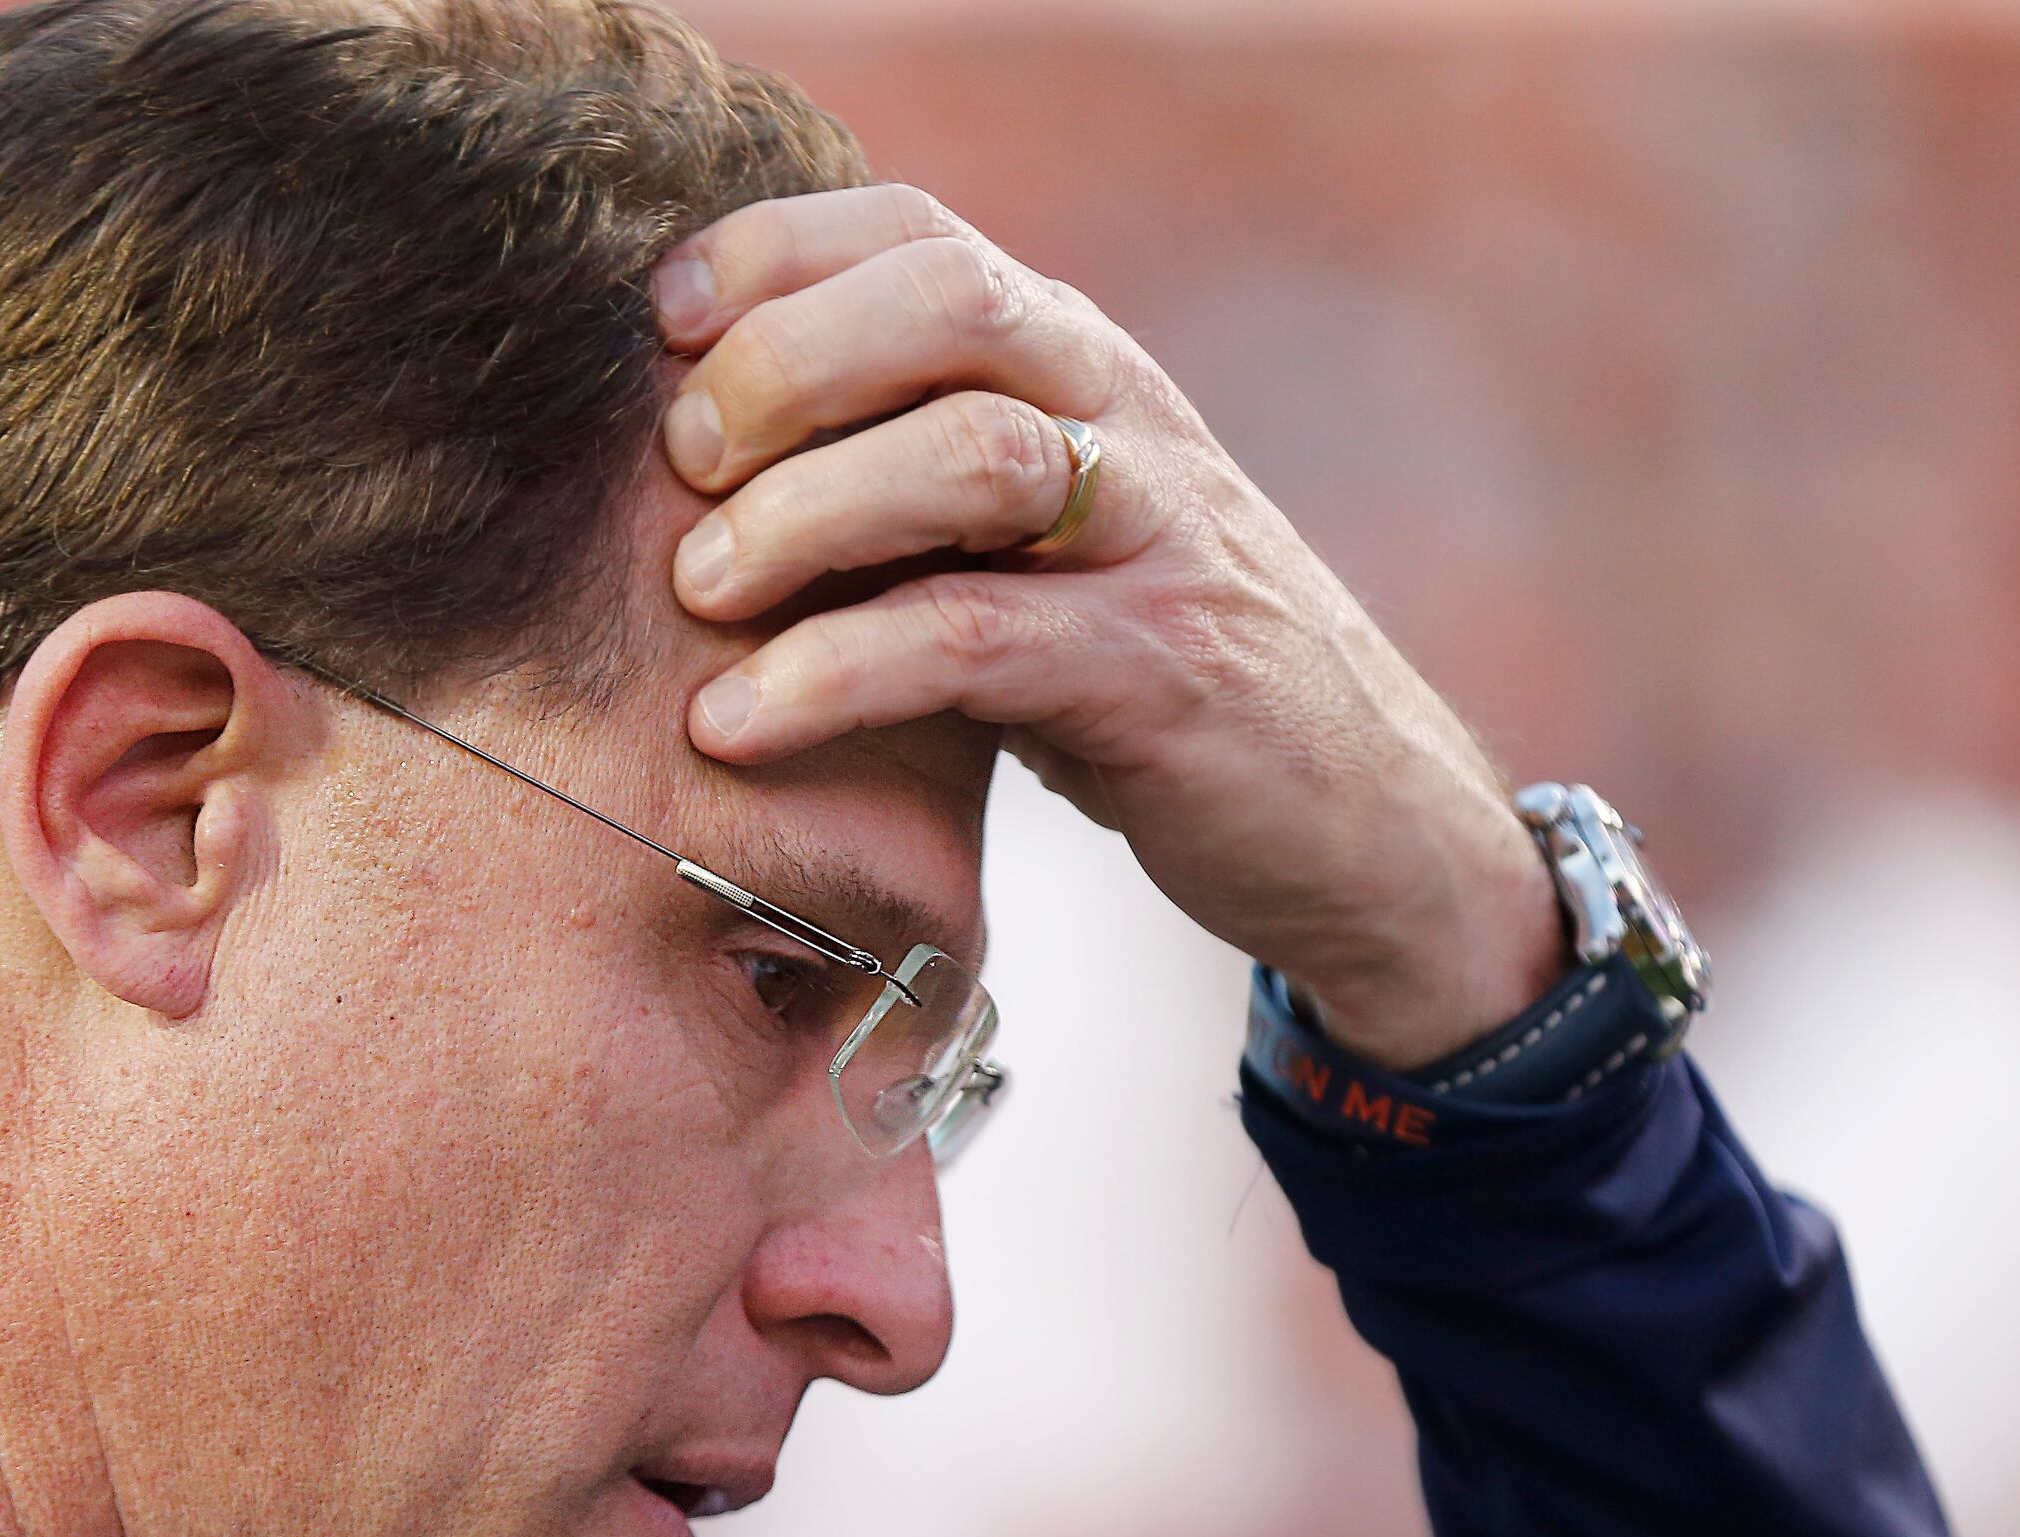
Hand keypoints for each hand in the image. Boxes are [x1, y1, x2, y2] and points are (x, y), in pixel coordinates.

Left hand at [653, 185, 1563, 1069]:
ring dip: (805, 514)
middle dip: (785, 364)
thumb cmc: (1144, 678)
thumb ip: (908, 483)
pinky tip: (738, 724)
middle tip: (677, 464)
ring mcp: (1159, 539)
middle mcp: (1126, 418)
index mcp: (1078, 364)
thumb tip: (691, 459)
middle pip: (948, 302)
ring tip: (695, 592)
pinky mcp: (1163, 670)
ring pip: (972, 455)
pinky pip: (980, 637)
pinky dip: (839, 671)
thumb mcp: (1031, 549)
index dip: (778, 251)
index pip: (923, 233)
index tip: (659, 322)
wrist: (1360, 820)